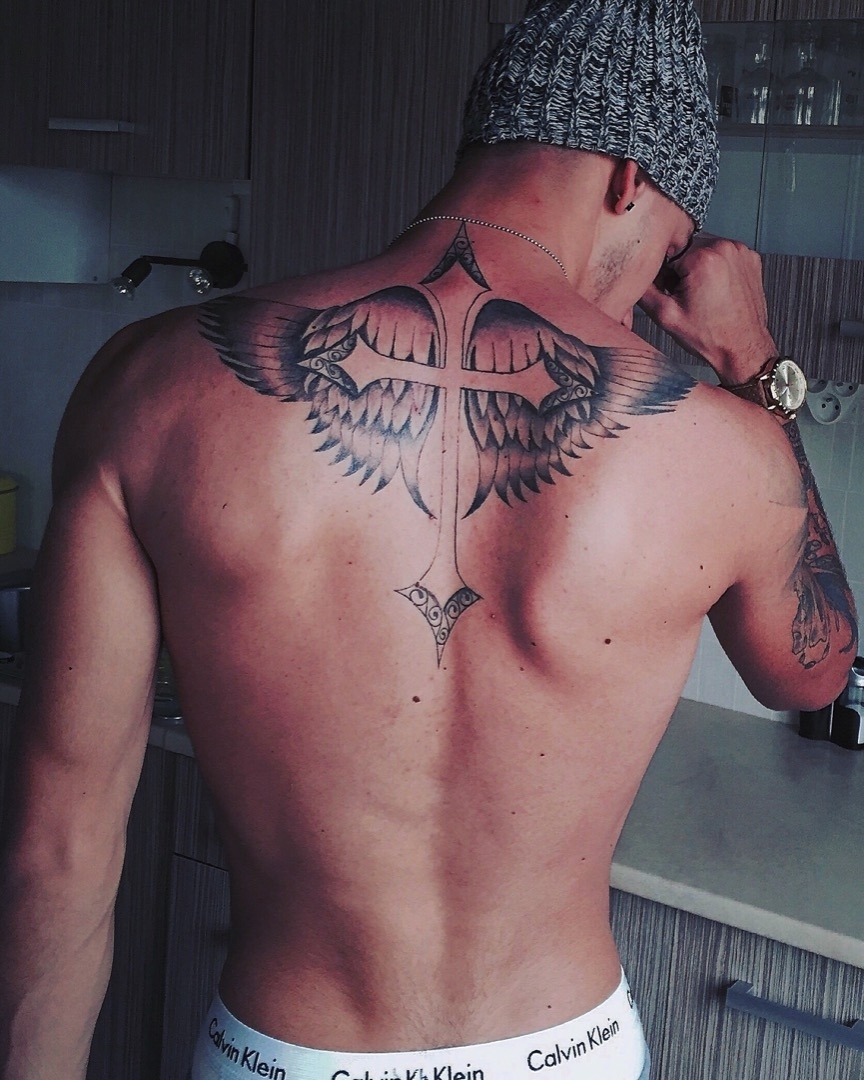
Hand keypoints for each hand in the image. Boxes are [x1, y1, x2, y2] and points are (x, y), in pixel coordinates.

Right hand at [638, 234, 778, 384]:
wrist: (742, 349)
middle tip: (687, 296)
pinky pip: (722, 255)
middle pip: (687, 247)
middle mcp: (726, 248)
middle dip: (681, 268)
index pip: (667, 250)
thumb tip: (631, 275)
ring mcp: (741, 252)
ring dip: (698, 267)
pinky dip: (716, 269)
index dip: (664, 273)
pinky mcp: (750, 258)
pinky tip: (716, 291)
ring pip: (704, 249)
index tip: (672, 291)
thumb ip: (643, 290)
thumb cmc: (711, 337)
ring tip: (703, 295)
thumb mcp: (665, 316)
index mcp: (704, 258)